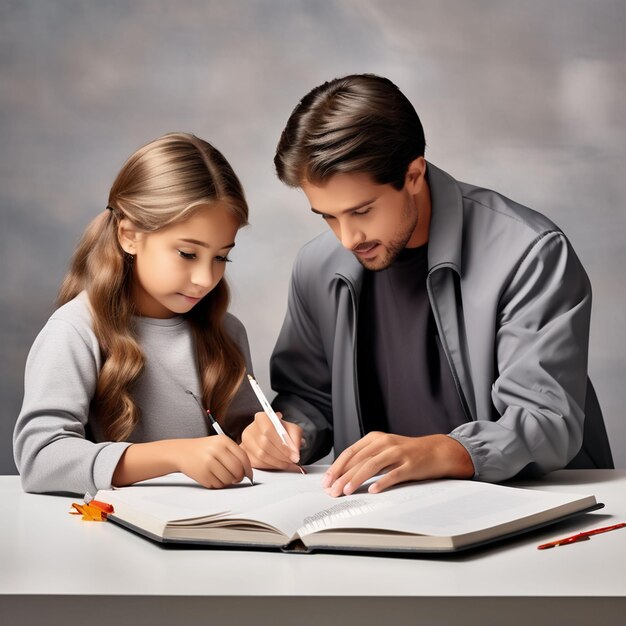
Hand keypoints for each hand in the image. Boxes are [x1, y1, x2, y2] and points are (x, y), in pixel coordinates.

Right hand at [173, 436, 253, 488]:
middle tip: (237, 478)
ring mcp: (208, 462)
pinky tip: (212, 477)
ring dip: (228, 482)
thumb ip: (233, 454)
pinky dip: (218, 484)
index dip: (248, 469)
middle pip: (237, 470)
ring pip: (228, 479)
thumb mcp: (219, 444)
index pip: (243, 457)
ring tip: (222, 476)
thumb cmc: (204, 449)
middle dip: (239, 477)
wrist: (181, 452)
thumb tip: (247, 471)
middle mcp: (216, 450)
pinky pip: (218, 485)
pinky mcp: (202, 474)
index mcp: (223, 440)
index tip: (249, 475)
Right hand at [241, 411, 303, 470]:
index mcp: (261, 418)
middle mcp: (250, 429)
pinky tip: (281, 465)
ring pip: (261, 456)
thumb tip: (295, 453)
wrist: (274, 436)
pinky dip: (272, 466)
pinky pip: (258, 463)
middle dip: (282, 456)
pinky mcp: (246, 455)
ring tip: (290, 464)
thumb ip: (296, 439)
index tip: (294, 456)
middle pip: (265, 444)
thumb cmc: (282, 431)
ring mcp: (246, 443)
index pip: (268, 431)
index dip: (282, 445)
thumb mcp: (293, 430)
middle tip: (293, 461)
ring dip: (278, 462)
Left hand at [322, 433, 473, 495]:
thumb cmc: (407, 453)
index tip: (327, 480)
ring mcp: (398, 453)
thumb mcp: (384, 450)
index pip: (350, 452)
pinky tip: (373, 490)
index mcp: (375, 438)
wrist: (436, 451)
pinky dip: (382, 482)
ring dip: (356, 479)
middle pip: (358, 460)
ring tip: (346, 491)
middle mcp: (384, 443)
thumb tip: (342, 475)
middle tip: (332, 490)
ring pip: (372, 466)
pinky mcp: (410, 465)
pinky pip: (394, 474)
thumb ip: (366, 458)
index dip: (337, 467)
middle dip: (342, 476)